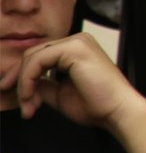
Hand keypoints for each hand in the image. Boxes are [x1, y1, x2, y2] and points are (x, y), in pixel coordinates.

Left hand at [8, 32, 145, 128]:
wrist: (118, 111)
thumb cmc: (97, 105)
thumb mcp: (59, 94)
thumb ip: (42, 85)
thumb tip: (23, 85)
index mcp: (76, 50)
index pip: (39, 57)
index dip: (23, 78)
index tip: (21, 101)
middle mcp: (77, 41)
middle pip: (33, 54)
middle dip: (20, 82)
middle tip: (23, 106)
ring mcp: (76, 42)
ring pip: (32, 57)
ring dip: (23, 84)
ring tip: (29, 106)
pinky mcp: (74, 48)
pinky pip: (37, 60)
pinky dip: (27, 80)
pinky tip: (31, 97)